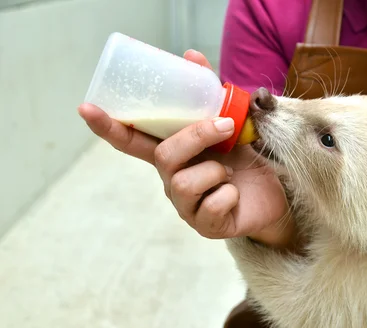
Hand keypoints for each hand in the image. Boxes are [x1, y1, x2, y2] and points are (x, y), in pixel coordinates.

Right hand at [78, 50, 293, 247]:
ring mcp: (186, 206)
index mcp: (173, 155)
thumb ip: (210, 96)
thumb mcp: (230, 125)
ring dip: (216, 170)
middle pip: (164, 156)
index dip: (109, 126)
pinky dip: (230, 194)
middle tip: (224, 126)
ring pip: (184, 183)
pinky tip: (235, 195)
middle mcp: (172, 181)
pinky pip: (212, 206)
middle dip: (196, 136)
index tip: (86, 107)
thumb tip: (191, 55)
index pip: (133, 141)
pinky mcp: (207, 226)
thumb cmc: (246, 162)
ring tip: (229, 173)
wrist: (274, 197)